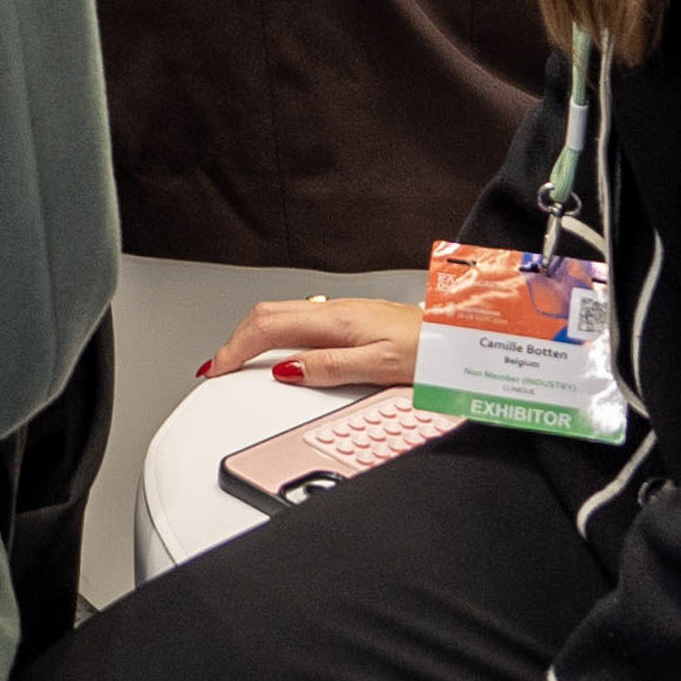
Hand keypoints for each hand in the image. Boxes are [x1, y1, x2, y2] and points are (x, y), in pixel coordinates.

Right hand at [200, 293, 422, 387]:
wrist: (462, 337)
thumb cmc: (433, 351)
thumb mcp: (381, 367)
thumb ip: (330, 367)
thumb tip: (287, 371)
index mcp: (334, 321)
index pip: (266, 328)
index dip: (235, 348)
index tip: (217, 369)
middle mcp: (333, 310)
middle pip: (265, 315)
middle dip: (234, 339)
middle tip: (218, 365)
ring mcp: (341, 311)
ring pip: (280, 314)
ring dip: (252, 334)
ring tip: (239, 358)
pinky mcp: (351, 318)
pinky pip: (298, 320)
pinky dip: (275, 334)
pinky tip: (280, 348)